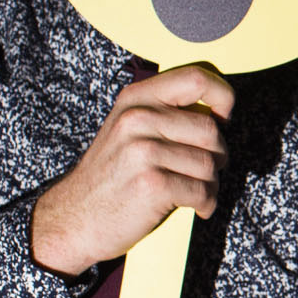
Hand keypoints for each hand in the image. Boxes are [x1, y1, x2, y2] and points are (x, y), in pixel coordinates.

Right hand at [29, 64, 233, 274]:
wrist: (73, 218)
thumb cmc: (110, 177)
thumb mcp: (127, 130)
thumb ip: (164, 113)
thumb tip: (216, 109)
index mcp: (136, 99)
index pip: (196, 78)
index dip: (222, 97)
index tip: (224, 117)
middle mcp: (138, 119)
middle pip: (210, 129)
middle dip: (217, 154)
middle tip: (206, 169)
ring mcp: (143, 151)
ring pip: (209, 163)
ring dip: (211, 183)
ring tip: (196, 190)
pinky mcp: (152, 183)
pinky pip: (203, 191)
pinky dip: (207, 203)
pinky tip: (196, 206)